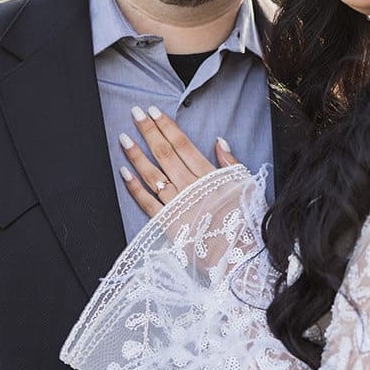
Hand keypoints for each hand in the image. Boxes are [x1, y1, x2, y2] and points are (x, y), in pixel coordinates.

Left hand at [117, 105, 241, 217]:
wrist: (240, 257)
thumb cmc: (245, 223)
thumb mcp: (246, 187)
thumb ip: (231, 164)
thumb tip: (219, 141)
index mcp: (209, 176)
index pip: (182, 145)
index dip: (166, 127)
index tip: (153, 111)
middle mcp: (190, 187)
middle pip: (165, 154)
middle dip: (149, 132)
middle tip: (135, 113)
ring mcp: (177, 205)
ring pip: (152, 174)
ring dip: (136, 155)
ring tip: (123, 138)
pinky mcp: (168, 224)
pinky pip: (147, 203)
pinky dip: (134, 188)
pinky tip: (124, 172)